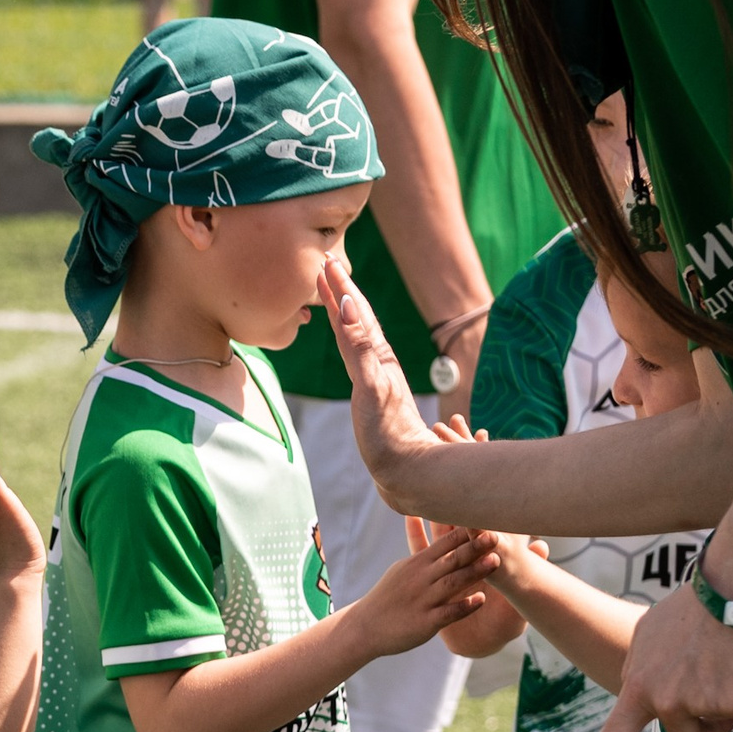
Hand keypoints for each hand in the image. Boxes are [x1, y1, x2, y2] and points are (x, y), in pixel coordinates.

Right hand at [321, 262, 450, 503]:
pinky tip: (346, 336)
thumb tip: (348, 305)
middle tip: (325, 263)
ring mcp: (376, 376)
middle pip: (357, 317)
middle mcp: (378, 361)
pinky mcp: (372, 393)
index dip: (340, 287)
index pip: (355, 313)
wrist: (407, 470)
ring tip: (331, 290)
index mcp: (377, 357)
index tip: (326, 261)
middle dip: (341, 289)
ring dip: (343, 308)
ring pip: (357, 332)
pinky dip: (346, 336)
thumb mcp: (371, 387)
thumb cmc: (389, 435)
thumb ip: (360, 347)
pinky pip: (356, 354)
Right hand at [346, 521, 497, 659]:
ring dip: (475, 571)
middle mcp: (421, 578)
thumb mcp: (402, 570)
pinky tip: (481, 600)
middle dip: (475, 547)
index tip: (487, 520)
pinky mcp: (425, 622)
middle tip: (496, 535)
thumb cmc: (387, 597)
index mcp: (417, 564)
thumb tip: (433, 539)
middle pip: (452, 559)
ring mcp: (423, 600)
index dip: (466, 531)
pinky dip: (465, 605)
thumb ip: (422, 555)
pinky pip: (448, 613)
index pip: (445, 542)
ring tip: (496, 562)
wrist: (364, 627)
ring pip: (453, 582)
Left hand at [580, 585, 732, 731]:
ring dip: (731, 706)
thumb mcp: (651, 636)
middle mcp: (662, 700)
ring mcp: (696, 702)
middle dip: (706, 726)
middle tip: (719, 688)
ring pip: (721, 726)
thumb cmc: (696, 607)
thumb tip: (650, 691)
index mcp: (636, 685)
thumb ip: (647, 671)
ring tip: (730, 664)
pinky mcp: (732, 702)